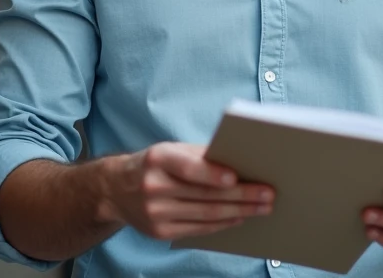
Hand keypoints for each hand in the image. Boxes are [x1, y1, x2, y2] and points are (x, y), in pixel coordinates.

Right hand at [99, 142, 274, 240]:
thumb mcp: (171, 149)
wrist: (116, 189)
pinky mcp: (159, 232)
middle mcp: (153, 186)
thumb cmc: (154, 164)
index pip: (188, 168)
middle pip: (204, 195)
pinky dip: (222, 224)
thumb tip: (240, 161)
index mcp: (158, 158)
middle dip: (241, 196)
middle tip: (267, 194)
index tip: (238, 178)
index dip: (213, 175)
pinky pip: (198, 229)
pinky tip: (239, 218)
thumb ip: (201, 155)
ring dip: (239, 212)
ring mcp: (155, 213)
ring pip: (205, 215)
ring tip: (262, 208)